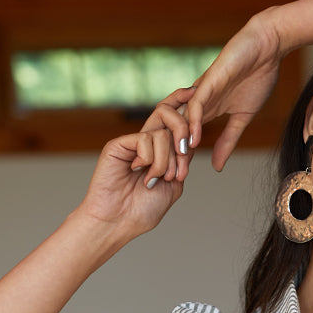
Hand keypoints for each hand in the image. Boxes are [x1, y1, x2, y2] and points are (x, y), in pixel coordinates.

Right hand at [76, 89, 196, 238]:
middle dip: (182, 134)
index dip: (183, 105)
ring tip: (155, 180)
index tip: (194, 91)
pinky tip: (139, 173)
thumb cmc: (142, 210)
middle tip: (182, 160)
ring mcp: (132, 143)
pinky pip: (145, 140)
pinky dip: (150, 160)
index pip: (174, 123)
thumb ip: (181, 162)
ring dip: (166, 161)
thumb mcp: (173, 187)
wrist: (118, 222)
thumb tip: (188, 139)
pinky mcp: (118, 144)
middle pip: (168, 115)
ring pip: (161, 134)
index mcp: (159, 152)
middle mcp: (145, 143)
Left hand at [184, 11, 283, 169]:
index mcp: (206, 110)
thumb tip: (217, 166)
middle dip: (175, 155)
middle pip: (179, 131)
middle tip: (172, 179)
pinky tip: (194, 140)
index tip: (180, 179)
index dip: (182, 158)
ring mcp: (202, 91)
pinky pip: (196, 104)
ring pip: (183, 120)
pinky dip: (194, 123)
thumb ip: (228, 140)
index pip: (188, 137)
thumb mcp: (242, 118)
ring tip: (181, 164)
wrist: (267, 48)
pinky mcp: (209, 81)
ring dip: (181, 143)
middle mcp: (199, 101)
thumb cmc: (257, 77)